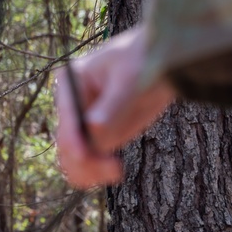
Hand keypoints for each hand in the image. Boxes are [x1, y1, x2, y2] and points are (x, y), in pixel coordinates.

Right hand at [54, 25, 176, 188]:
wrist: (164, 63)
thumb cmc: (144, 59)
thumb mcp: (129, 79)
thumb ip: (112, 105)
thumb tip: (93, 129)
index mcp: (70, 84)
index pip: (67, 117)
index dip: (74, 139)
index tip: (85, 156)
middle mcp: (73, 106)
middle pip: (67, 142)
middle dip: (84, 160)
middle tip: (113, 169)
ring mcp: (86, 123)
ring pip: (76, 157)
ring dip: (91, 170)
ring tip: (116, 172)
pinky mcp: (102, 135)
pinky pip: (93, 159)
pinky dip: (99, 170)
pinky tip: (116, 171)